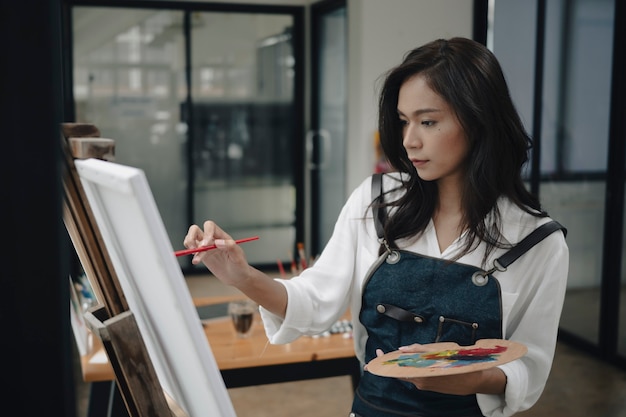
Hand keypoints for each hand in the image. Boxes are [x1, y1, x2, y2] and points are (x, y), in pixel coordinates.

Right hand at [183, 221, 250, 284]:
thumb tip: (218, 242)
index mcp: (222, 236)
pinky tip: (196, 261)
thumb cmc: (240, 266)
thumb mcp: (238, 257)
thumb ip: (230, 247)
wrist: (237, 277)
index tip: (205, 245)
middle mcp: (213, 239)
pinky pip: (192, 250)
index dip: (206, 233)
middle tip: (195, 249)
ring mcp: (207, 247)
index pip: (210, 226)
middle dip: (192, 237)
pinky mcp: (203, 255)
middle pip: (195, 229)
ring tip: (195, 257)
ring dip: (190, 245)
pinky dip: (191, 254)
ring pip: (192, 238)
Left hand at [365, 343, 506, 395]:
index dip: (388, 362)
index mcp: (425, 374)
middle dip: (387, 363)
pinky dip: (406, 368)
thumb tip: (406, 349)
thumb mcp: (443, 353)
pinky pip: (413, 375)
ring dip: (396, 365)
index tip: (379, 354)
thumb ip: (423, 351)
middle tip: (377, 354)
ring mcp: (425, 383)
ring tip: (386, 356)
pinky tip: (402, 361)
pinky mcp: (428, 384)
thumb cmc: (460, 364)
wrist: (475, 380)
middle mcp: (422, 381)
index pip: (401, 367)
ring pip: (406, 373)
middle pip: (400, 371)